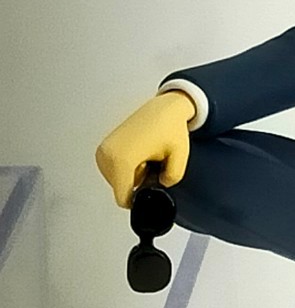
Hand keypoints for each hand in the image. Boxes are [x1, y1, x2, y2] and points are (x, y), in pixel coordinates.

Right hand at [95, 90, 194, 208]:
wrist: (163, 108)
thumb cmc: (169, 127)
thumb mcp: (179, 158)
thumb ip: (171, 180)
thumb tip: (160, 186)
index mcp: (121, 160)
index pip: (123, 198)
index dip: (139, 199)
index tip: (151, 188)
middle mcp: (107, 156)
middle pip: (121, 190)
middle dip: (138, 183)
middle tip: (152, 164)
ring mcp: (102, 151)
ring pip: (117, 180)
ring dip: (132, 175)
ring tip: (145, 156)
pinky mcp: (102, 148)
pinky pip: (114, 171)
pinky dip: (126, 167)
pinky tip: (138, 153)